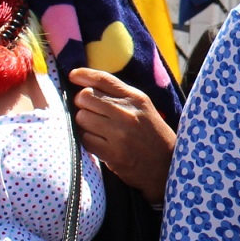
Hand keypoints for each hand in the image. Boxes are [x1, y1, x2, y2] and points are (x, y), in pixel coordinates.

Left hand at [68, 67, 176, 202]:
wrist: (166, 165)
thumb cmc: (151, 134)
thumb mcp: (142, 108)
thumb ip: (119, 96)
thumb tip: (86, 87)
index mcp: (135, 98)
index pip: (103, 79)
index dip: (83, 74)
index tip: (73, 76)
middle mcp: (127, 113)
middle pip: (85, 96)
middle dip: (82, 103)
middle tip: (89, 111)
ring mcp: (119, 133)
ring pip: (82, 118)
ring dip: (84, 123)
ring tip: (96, 129)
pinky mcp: (112, 153)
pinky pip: (85, 139)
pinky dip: (88, 140)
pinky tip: (99, 142)